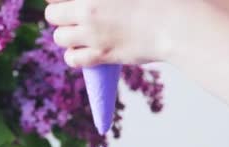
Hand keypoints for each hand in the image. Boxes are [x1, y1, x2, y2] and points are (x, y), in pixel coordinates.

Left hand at [44, 0, 189, 66]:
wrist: (176, 24)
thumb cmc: (160, 0)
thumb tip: (90, 3)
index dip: (60, 0)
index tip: (69, 4)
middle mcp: (88, 7)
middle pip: (52, 14)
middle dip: (60, 16)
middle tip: (75, 18)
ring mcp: (93, 32)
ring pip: (59, 38)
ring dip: (68, 36)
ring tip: (83, 35)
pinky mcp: (102, 53)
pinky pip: (72, 58)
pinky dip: (75, 56)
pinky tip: (87, 50)